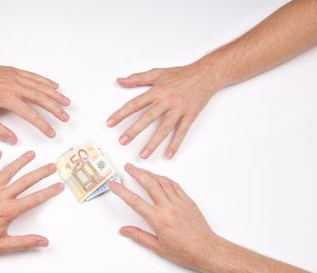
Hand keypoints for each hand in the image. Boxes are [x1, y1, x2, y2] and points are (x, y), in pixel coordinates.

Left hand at [0, 61, 70, 142]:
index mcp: (6, 98)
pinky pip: (34, 77)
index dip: (43, 125)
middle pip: (41, 98)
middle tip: (65, 118)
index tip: (51, 132)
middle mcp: (14, 86)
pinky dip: (46, 82)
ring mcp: (16, 77)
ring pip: (41, 87)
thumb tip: (12, 140)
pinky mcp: (15, 71)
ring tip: (67, 103)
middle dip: (55, 109)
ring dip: (55, 95)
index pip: (30, 114)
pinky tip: (55, 86)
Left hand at [0, 150, 63, 255]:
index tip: (59, 186)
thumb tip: (44, 242)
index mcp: (8, 211)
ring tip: (31, 154)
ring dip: (21, 162)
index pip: (35, 199)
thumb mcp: (3, 246)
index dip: (49, 192)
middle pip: (25, 181)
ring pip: (8, 172)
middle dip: (40, 173)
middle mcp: (0, 197)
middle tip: (52, 166)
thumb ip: (25, 242)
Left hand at [107, 62, 221, 158]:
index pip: (135, 104)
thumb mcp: (157, 73)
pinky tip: (168, 154)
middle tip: (122, 141)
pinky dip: (175, 144)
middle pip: (147, 118)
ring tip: (143, 155)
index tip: (110, 123)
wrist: (205, 74)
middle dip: (133, 131)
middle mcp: (166, 101)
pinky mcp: (189, 116)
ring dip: (153, 143)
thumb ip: (137, 78)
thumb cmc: (181, 74)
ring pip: (164, 129)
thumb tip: (120, 81)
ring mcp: (178, 110)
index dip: (121, 114)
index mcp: (156, 91)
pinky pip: (181, 132)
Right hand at [109, 163, 219, 269]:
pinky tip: (160, 177)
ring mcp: (179, 203)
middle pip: (149, 184)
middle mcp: (168, 208)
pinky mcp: (188, 201)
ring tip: (141, 170)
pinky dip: (165, 179)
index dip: (122, 191)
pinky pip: (175, 186)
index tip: (113, 184)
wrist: (206, 250)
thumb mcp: (158, 248)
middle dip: (137, 173)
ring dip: (150, 174)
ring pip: (162, 182)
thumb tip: (124, 230)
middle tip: (128, 167)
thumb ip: (139, 236)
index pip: (135, 201)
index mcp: (158, 220)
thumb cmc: (184, 251)